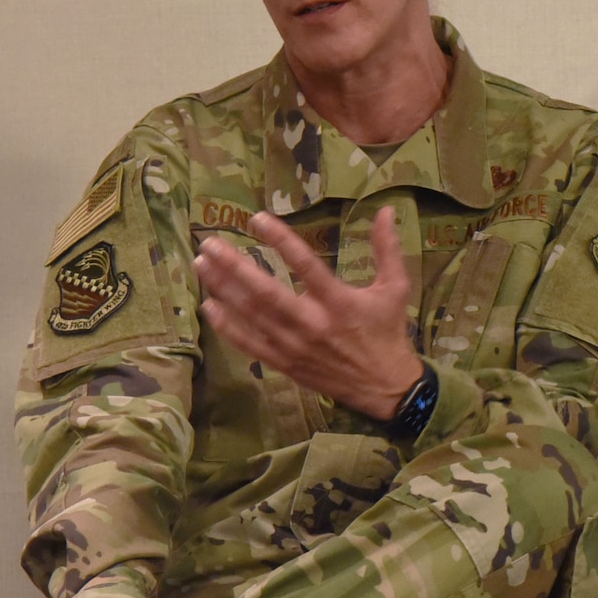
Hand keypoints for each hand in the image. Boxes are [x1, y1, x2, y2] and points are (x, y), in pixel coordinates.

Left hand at [192, 206, 423, 420]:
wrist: (385, 387)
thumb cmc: (388, 332)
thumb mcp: (396, 288)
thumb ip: (387, 248)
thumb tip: (386, 210)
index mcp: (339, 302)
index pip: (305, 264)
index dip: (280, 240)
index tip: (256, 219)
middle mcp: (312, 323)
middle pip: (265, 292)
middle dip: (233, 267)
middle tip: (209, 244)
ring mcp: (295, 345)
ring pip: (252, 315)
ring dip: (223, 289)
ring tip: (202, 264)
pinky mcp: (285, 362)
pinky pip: (250, 343)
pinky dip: (227, 326)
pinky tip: (209, 306)